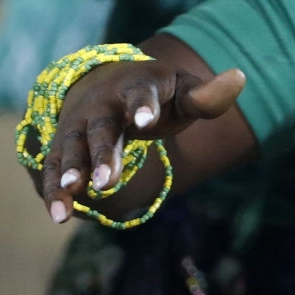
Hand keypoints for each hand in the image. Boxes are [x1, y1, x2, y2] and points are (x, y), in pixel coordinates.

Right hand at [30, 59, 244, 223]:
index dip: (143, 106)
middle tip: (109, 183)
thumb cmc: (155, 96)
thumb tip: (240, 78)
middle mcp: (101, 105)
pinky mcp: (63, 148)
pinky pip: (55, 168)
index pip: (140, 94)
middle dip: (104, 154)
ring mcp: (78, 126)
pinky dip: (54, 191)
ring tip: (73, 192)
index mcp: (135, 86)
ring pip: (72, 147)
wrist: (103, 84)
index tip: (147, 120)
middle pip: (102, 128)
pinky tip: (59, 216)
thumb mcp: (181, 91)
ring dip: (71, 170)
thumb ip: (206, 96)